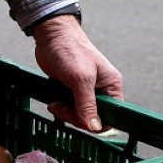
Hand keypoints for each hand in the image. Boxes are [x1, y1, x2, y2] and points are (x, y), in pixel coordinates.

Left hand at [31, 15, 123, 131]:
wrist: (51, 35)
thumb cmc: (70, 48)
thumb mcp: (81, 78)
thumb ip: (87, 104)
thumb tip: (94, 127)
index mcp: (111, 86)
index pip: (111, 116)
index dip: (96, 123)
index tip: (81, 120)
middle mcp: (101, 90)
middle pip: (93, 118)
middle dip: (77, 117)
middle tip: (63, 108)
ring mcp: (86, 91)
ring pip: (80, 115)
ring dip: (66, 113)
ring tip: (56, 103)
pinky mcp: (72, 90)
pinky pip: (70, 108)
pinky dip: (61, 109)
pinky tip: (54, 102)